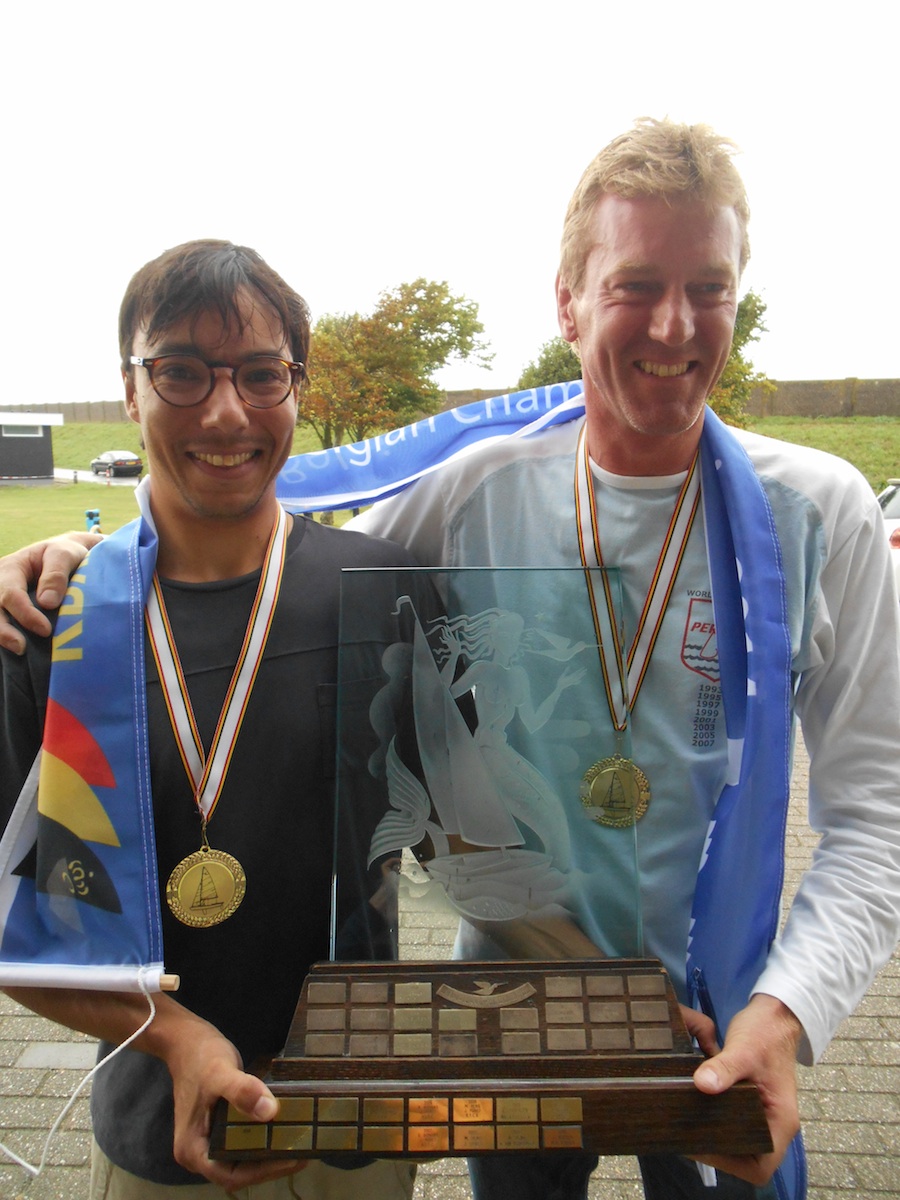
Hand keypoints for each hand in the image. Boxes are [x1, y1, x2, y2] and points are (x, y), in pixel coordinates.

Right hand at [0, 533, 98, 653]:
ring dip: (3, 636)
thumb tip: (47, 603)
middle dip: (4, 631)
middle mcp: (0, 584)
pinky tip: (19, 652)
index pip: (10, 594)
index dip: (25, 614)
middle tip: (21, 648)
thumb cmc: (66, 553)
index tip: (45, 630)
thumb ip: (56, 574)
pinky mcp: (9, 612)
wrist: (67, 557)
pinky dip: (7, 637)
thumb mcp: (65, 554)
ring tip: (19, 652)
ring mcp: (2, 599)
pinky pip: (3, 623)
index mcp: (11, 568)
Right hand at [166, 1017, 305, 1187]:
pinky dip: (261, 1140)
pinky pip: (241, 1142)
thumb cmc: (199, 1057)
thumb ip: (241, 1091)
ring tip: (298, 1143)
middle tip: (303, 1151)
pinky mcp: (217, 1129)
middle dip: (270, 1164)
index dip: (263, 1171)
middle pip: (237, 1170)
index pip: (230, 1175)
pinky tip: (281, 1129)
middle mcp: (197, 1153)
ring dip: (268, 1154)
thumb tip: (270, 1112)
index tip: (293, 1158)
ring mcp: (207, 1141)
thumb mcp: (219, 1072)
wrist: (186, 1041)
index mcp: (192, 1150)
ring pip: (240, 1158)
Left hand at [690, 993, 802, 1184]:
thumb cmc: (765, 1033)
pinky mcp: (753, 1105)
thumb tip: (702, 1085)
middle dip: (718, 1153)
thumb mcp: (743, 1049)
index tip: (702, 1146)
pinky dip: (717, 1123)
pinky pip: (736, 1125)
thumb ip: (723, 1068)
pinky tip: (695, 1113)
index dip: (730, 1163)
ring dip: (715, 1138)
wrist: (774, 1015)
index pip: (760, 1166)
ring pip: (740, 1143)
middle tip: (686, 1136)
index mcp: (781, 1121)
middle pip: (748, 1158)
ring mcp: (765, 1116)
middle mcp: (775, 1124)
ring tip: (686, 1127)